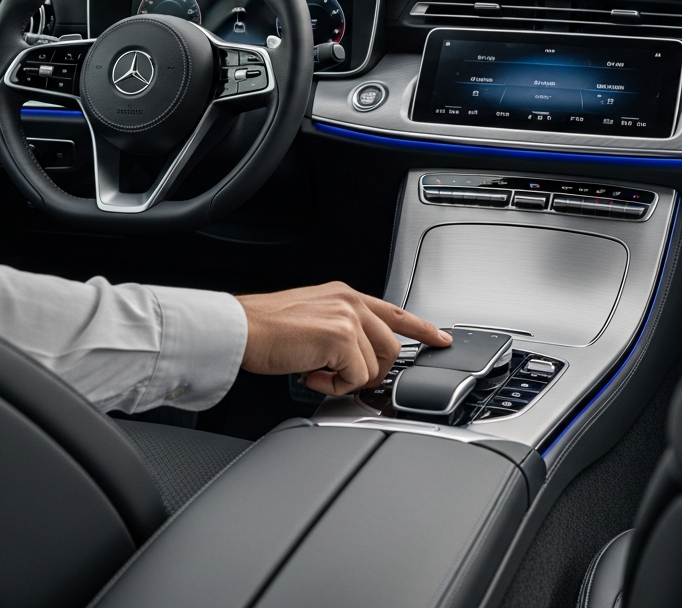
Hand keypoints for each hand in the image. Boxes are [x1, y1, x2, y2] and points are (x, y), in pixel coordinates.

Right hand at [236, 281, 451, 395]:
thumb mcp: (311, 319)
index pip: (395, 312)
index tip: (441, 339)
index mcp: (345, 295)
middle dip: (371, 372)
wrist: (240, 328)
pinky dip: (333, 386)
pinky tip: (310, 375)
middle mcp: (351, 301)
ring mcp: (349, 318)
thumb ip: (339, 331)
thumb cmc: (264, 329)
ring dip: (346, 380)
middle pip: (391, 348)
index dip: (423, 329)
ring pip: (373, 367)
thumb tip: (353, 360)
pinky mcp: (342, 338)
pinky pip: (356, 378)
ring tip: (315, 373)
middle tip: (338, 377)